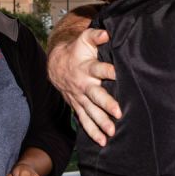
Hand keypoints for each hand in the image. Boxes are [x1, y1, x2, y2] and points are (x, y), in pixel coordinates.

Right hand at [47, 27, 120, 144]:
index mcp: (87, 67)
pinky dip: (92, 132)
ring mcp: (80, 98)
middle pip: (95, 95)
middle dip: (106, 104)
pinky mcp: (77, 106)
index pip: (98, 68)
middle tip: (118, 113)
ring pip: (90, 112)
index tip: (116, 74)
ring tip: (111, 133)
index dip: (107, 70)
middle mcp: (84, 84)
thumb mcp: (84, 40)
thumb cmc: (77, 51)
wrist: (56, 65)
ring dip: (100, 122)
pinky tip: (102, 142)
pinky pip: (84, 121)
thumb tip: (107, 33)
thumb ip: (96, 35)